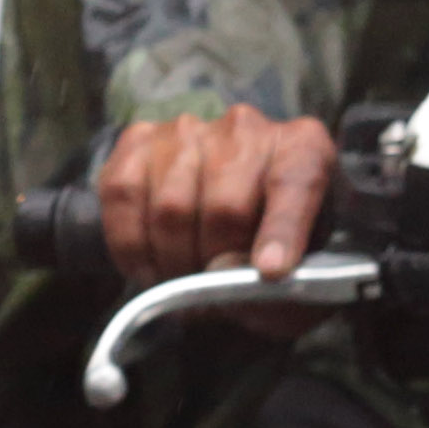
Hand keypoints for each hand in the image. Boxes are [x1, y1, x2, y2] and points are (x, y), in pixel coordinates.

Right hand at [96, 106, 335, 288]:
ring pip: (171, 207)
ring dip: (173, 263)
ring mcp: (188, 129)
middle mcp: (246, 129)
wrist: (227, 221)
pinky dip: (133, 248)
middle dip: (214, 267)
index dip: (282, 230)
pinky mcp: (138, 140)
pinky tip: (152, 266)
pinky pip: (124, 198)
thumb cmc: (272, 249)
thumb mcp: (300, 278)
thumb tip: (227, 274)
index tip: (272, 271)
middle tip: (211, 298)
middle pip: (225, 206)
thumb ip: (282, 288)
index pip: (296, 183)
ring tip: (184, 284)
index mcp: (305, 150)